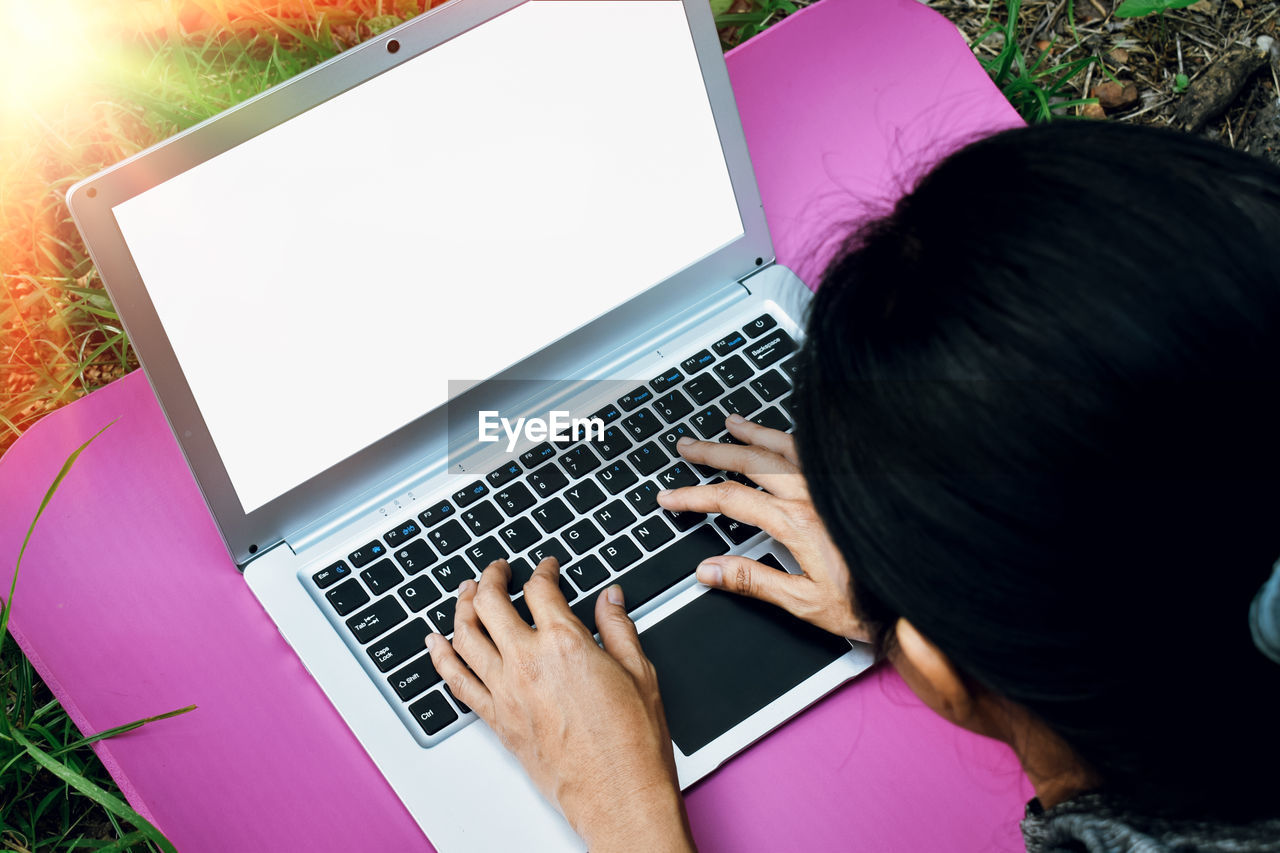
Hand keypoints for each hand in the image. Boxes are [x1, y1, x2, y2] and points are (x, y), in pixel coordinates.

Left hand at [426, 559, 694, 852]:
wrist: (617, 794)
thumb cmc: (632, 742)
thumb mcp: (639, 672)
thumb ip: (618, 628)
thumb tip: (610, 599)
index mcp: (565, 644)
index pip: (540, 589)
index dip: (542, 569)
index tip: (546, 567)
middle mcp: (528, 663)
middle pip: (490, 603)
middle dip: (491, 577)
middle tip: (497, 569)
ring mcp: (506, 692)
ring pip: (465, 635)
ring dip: (461, 606)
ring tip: (465, 593)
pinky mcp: (496, 720)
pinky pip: (455, 681)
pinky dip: (441, 657)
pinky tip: (436, 643)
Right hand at [656, 413, 867, 639]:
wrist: (912, 600)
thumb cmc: (865, 603)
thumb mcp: (802, 603)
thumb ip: (752, 582)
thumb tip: (709, 570)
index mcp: (795, 522)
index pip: (730, 500)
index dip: (694, 496)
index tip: (670, 498)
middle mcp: (811, 496)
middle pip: (751, 462)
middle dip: (713, 452)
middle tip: (687, 446)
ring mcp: (830, 488)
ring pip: (784, 447)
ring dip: (753, 434)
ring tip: (730, 423)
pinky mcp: (847, 489)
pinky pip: (812, 452)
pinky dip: (790, 439)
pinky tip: (783, 438)